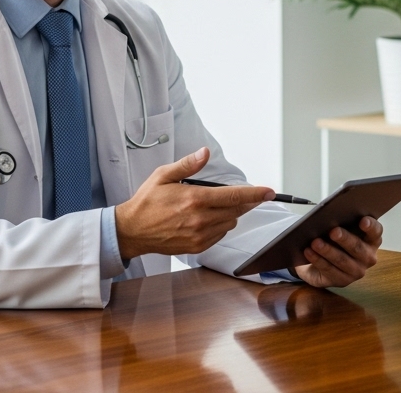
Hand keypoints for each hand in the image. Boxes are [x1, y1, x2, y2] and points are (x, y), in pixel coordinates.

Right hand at [114, 147, 273, 259]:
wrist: (131, 230)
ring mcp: (199, 235)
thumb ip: (187, 165)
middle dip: (243, 202)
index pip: (234, 195)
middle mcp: (199, 219)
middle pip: (237, 210)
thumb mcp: (163, 176)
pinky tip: (206, 219)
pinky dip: (219, 226)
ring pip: (230, 223)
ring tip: (213, 206)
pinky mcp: (196, 247)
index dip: (255, 193)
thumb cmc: (147, 202)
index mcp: (194, 199)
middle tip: (240, 195)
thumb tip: (205, 153)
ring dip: (230, 214)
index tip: (269, 192)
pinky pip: (219, 235)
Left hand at [293, 216, 382, 287]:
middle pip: (358, 247)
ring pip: (342, 260)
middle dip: (345, 239)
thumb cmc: (335, 241)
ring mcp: (357, 271)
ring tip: (315, 242)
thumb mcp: (341, 231)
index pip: (376, 232)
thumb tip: (331, 217)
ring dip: (328, 251)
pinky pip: (329, 270)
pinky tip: (309, 252)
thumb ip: (342, 224)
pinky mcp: (342, 281)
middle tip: (333, 231)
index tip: (362, 220)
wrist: (323, 262)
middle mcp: (368, 257)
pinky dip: (318, 260)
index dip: (370, 226)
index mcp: (372, 240)